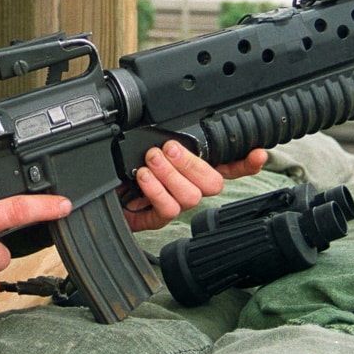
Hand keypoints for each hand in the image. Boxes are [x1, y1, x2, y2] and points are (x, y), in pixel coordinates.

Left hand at [123, 142, 268, 231]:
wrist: (95, 188)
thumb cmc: (120, 165)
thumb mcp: (144, 144)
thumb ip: (167, 139)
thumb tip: (177, 134)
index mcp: (190, 166)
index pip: (228, 166)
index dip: (246, 163)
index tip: (258, 154)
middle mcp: (188, 186)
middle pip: (213, 183)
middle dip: (191, 163)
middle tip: (168, 149)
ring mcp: (175, 204)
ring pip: (192, 196)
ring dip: (170, 175)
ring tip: (150, 162)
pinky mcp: (158, 219)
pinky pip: (169, 209)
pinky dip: (155, 190)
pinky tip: (143, 178)